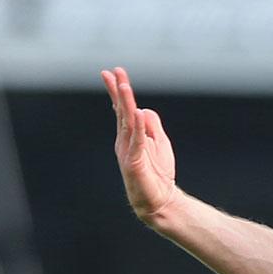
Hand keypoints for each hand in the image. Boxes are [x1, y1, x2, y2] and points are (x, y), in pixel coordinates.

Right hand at [102, 66, 178, 226]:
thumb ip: (152, 125)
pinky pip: (137, 141)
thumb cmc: (158, 174)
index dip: (118, 91)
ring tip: (124, 85)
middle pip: (121, 112)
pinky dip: (139, 127)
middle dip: (118, 91)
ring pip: (127, 122)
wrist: (160, 202)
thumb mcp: (159, 143)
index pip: (123, 110)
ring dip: (126, 103)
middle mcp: (125, 141)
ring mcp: (128, 151)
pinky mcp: (134, 163)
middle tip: (114, 72)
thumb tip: (144, 109)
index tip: (112, 73)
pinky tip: (138, 112)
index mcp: (130, 136)